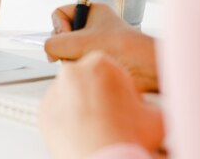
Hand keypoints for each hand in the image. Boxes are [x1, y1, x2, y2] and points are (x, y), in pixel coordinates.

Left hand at [39, 52, 163, 158]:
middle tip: (111, 117)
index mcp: (100, 63)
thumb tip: (148, 108)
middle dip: (98, 96)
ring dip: (81, 108)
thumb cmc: (125, 137)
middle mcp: (72, 72)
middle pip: (88, 81)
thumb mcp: (155, 115)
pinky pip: (57, 113)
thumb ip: (147, 103)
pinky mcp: (43, 111)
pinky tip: (82, 133)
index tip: (124, 102)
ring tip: (97, 128)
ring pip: (70, 96)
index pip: (111, 70)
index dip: (120, 89)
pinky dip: (67, 121)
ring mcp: (54, 91)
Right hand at [45, 4, 157, 91]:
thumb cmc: (120, 49)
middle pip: (61, 34)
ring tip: (86, 61)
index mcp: (91, 12)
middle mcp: (91, 27)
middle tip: (74, 51)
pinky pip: (76, 63)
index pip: (60, 14)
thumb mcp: (77, 42)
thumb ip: (53, 44)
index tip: (66, 35)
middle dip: (64, 46)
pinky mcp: (96, 60)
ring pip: (67, 51)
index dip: (58, 25)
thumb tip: (49, 52)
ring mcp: (93, 44)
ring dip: (71, 59)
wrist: (145, 68)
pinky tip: (89, 69)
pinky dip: (79, 67)